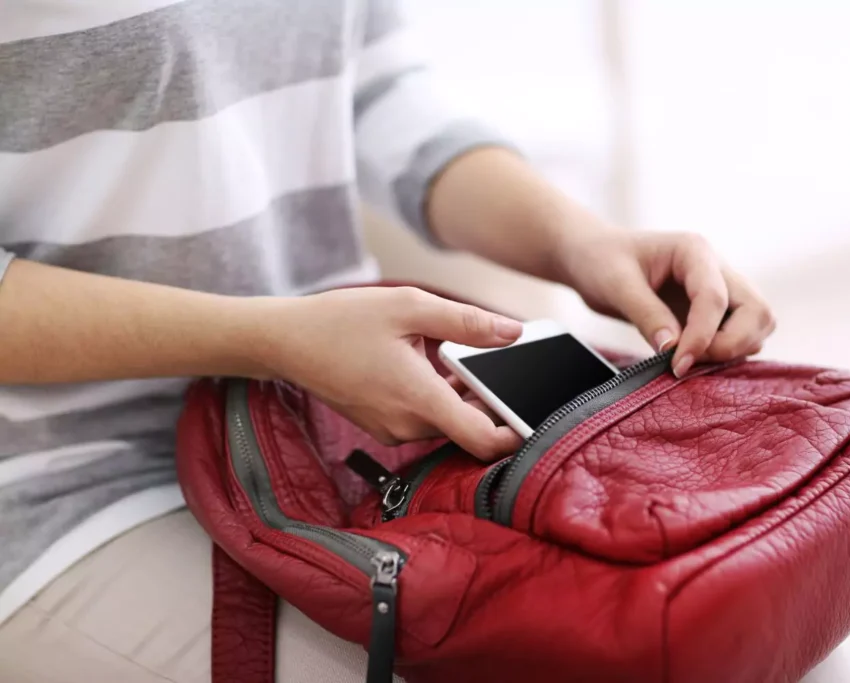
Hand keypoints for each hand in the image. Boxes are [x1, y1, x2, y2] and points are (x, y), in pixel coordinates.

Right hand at [257, 287, 522, 459]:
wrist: (286, 341)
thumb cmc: (341, 321)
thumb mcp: (409, 307)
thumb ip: (467, 322)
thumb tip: (514, 332)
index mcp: (419, 400)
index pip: (482, 441)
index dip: (516, 435)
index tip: (534, 417)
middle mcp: (408, 425)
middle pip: (469, 427)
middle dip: (489, 399)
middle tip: (496, 363)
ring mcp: (393, 430)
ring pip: (447, 421)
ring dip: (462, 395)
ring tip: (454, 355)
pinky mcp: (384, 426)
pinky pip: (425, 418)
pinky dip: (438, 397)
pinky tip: (430, 363)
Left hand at [556, 231, 774, 375]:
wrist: (593, 257)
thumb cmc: (601, 261)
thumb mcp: (616, 285)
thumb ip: (646, 314)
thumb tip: (672, 349)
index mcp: (694, 251)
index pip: (715, 298)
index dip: (701, 338)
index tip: (678, 365)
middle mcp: (716, 268)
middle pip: (757, 311)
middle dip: (732, 344)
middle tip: (689, 363)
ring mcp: (720, 290)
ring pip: (757, 325)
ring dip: (733, 350)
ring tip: (688, 361)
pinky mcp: (714, 312)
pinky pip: (739, 336)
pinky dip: (726, 354)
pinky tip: (692, 360)